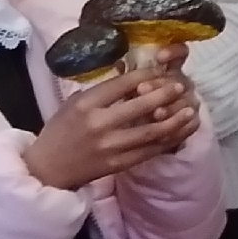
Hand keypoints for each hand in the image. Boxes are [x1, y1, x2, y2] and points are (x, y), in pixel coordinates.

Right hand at [25, 71, 200, 191]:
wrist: (48, 168)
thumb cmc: (61, 130)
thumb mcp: (74, 103)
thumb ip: (102, 90)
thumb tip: (130, 70)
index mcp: (86, 104)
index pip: (121, 85)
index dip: (145, 76)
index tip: (160, 70)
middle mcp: (99, 125)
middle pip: (139, 107)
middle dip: (164, 94)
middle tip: (181, 86)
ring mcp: (110, 147)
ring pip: (150, 132)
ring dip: (174, 120)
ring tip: (190, 110)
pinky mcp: (118, 165)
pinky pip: (148, 152)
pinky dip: (168, 141)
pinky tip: (180, 132)